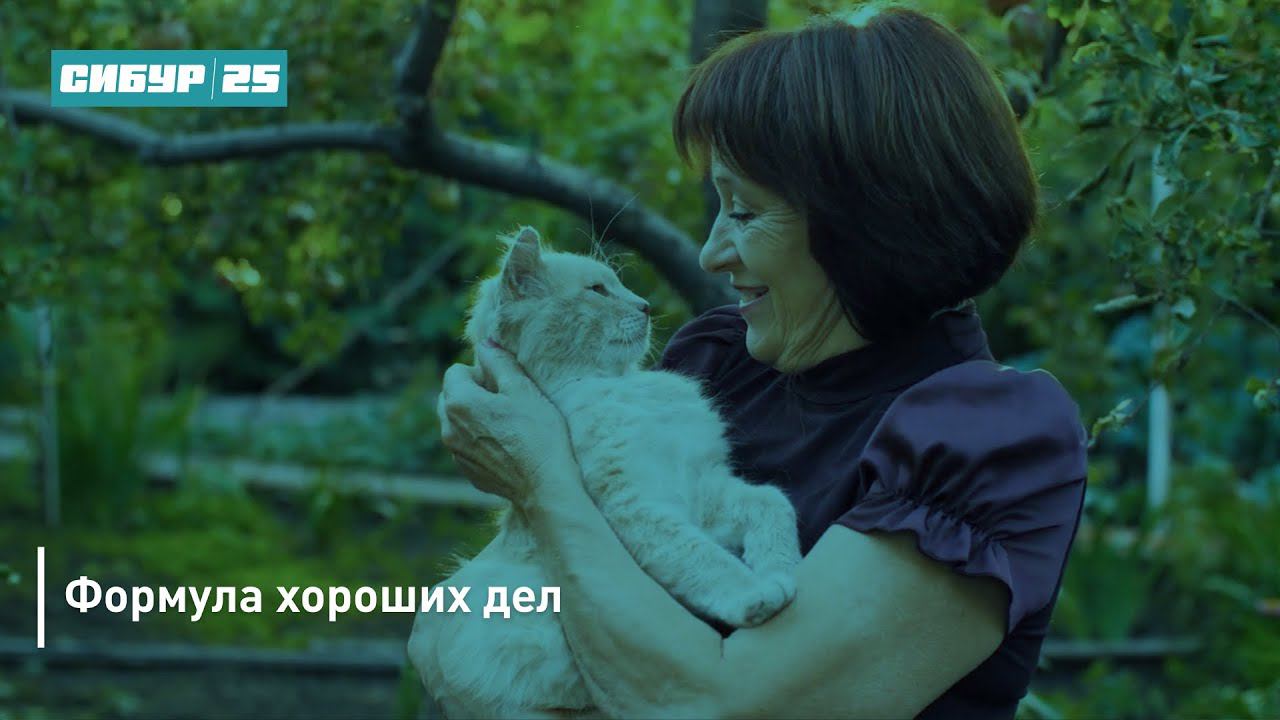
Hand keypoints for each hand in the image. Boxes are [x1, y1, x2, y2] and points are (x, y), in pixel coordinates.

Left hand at [437, 342, 578, 507]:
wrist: (545, 486)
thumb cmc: (538, 435)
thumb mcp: (523, 389)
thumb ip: (499, 361)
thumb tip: (484, 343)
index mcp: (459, 403)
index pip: (456, 371)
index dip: (481, 372)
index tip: (504, 385)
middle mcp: (448, 429)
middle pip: (450, 396)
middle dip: (472, 393)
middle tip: (505, 403)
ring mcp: (455, 453)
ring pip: (456, 422)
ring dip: (474, 417)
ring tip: (506, 426)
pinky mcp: (466, 471)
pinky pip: (465, 445)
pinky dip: (478, 440)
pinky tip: (506, 446)